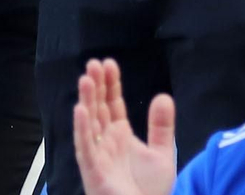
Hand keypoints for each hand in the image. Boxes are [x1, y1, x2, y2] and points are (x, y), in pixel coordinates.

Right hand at [73, 58, 175, 194]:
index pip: (112, 104)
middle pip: (98, 108)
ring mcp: (97, 155)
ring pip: (89, 123)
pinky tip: (81, 110)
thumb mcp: (162, 154)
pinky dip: (82, 128)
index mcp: (120, 136)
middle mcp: (106, 141)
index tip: (109, 63)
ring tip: (86, 79)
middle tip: (93, 63)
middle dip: (96, 86)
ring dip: (86, 101)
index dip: (110, 84)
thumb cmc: (148, 191)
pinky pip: (85, 147)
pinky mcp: (93, 170)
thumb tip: (163, 96)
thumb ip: (161, 127)